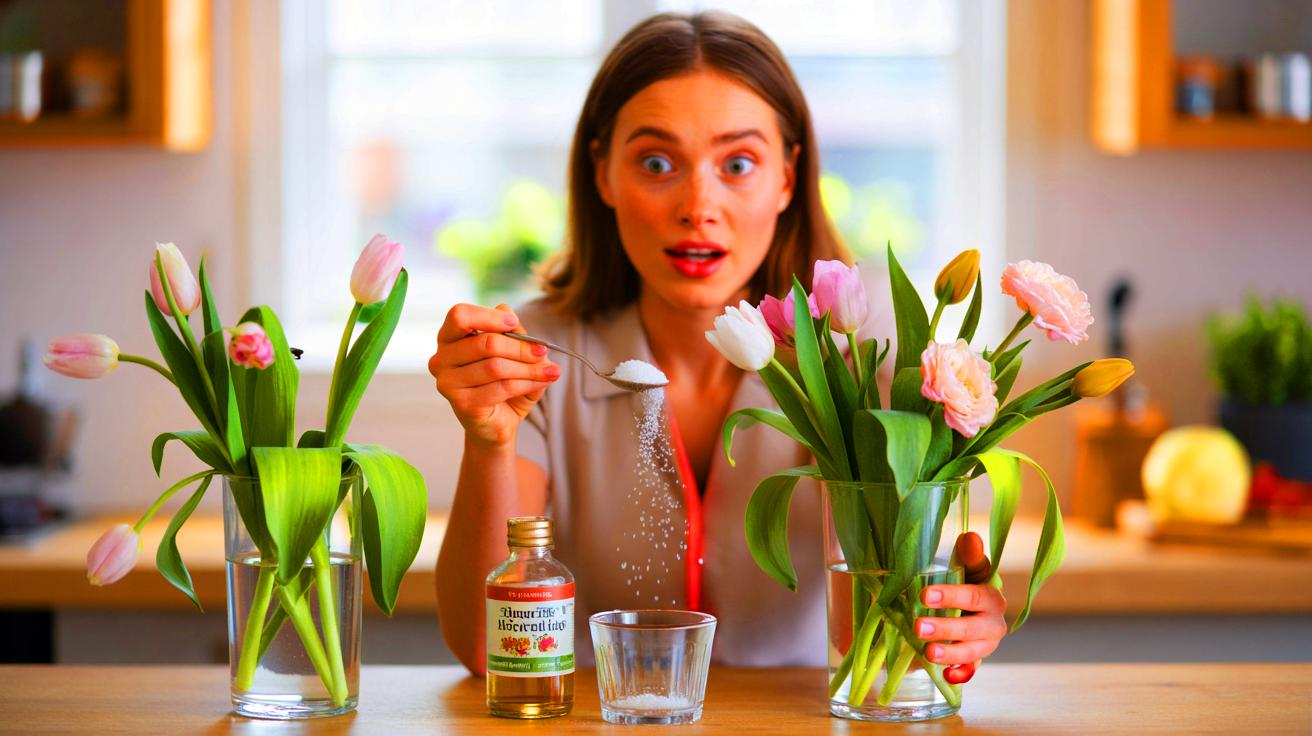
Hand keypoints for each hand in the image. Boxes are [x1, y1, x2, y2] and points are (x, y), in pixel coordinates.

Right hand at [429, 304, 559, 446]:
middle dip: (521, 347)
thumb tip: (508, 314)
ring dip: (528, 368)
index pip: (460, 316)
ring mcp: (448, 383)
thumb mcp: (512, 352)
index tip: (514, 323)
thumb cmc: (502, 382)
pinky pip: (500, 388)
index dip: (489, 317)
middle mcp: (441, 359)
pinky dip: (526, 383)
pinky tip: (540, 383)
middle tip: (543, 351)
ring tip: (550, 370)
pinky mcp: (462, 404)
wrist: (498, 423)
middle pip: (486, 343)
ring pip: (496, 366)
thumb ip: (510, 332)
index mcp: (449, 338)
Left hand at [914, 531, 1006, 684]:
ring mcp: (985, 645)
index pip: (974, 596)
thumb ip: (968, 556)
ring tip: (928, 653)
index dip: (952, 595)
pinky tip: (948, 676)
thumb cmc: (964, 583)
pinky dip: (961, 674)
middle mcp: (993, 623)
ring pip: (972, 652)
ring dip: (951, 654)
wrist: (967, 608)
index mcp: (991, 596)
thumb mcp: (966, 567)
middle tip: (918, 627)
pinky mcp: (976, 661)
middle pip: (972, 628)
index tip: (925, 595)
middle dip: (946, 628)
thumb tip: (969, 537)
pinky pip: (971, 670)